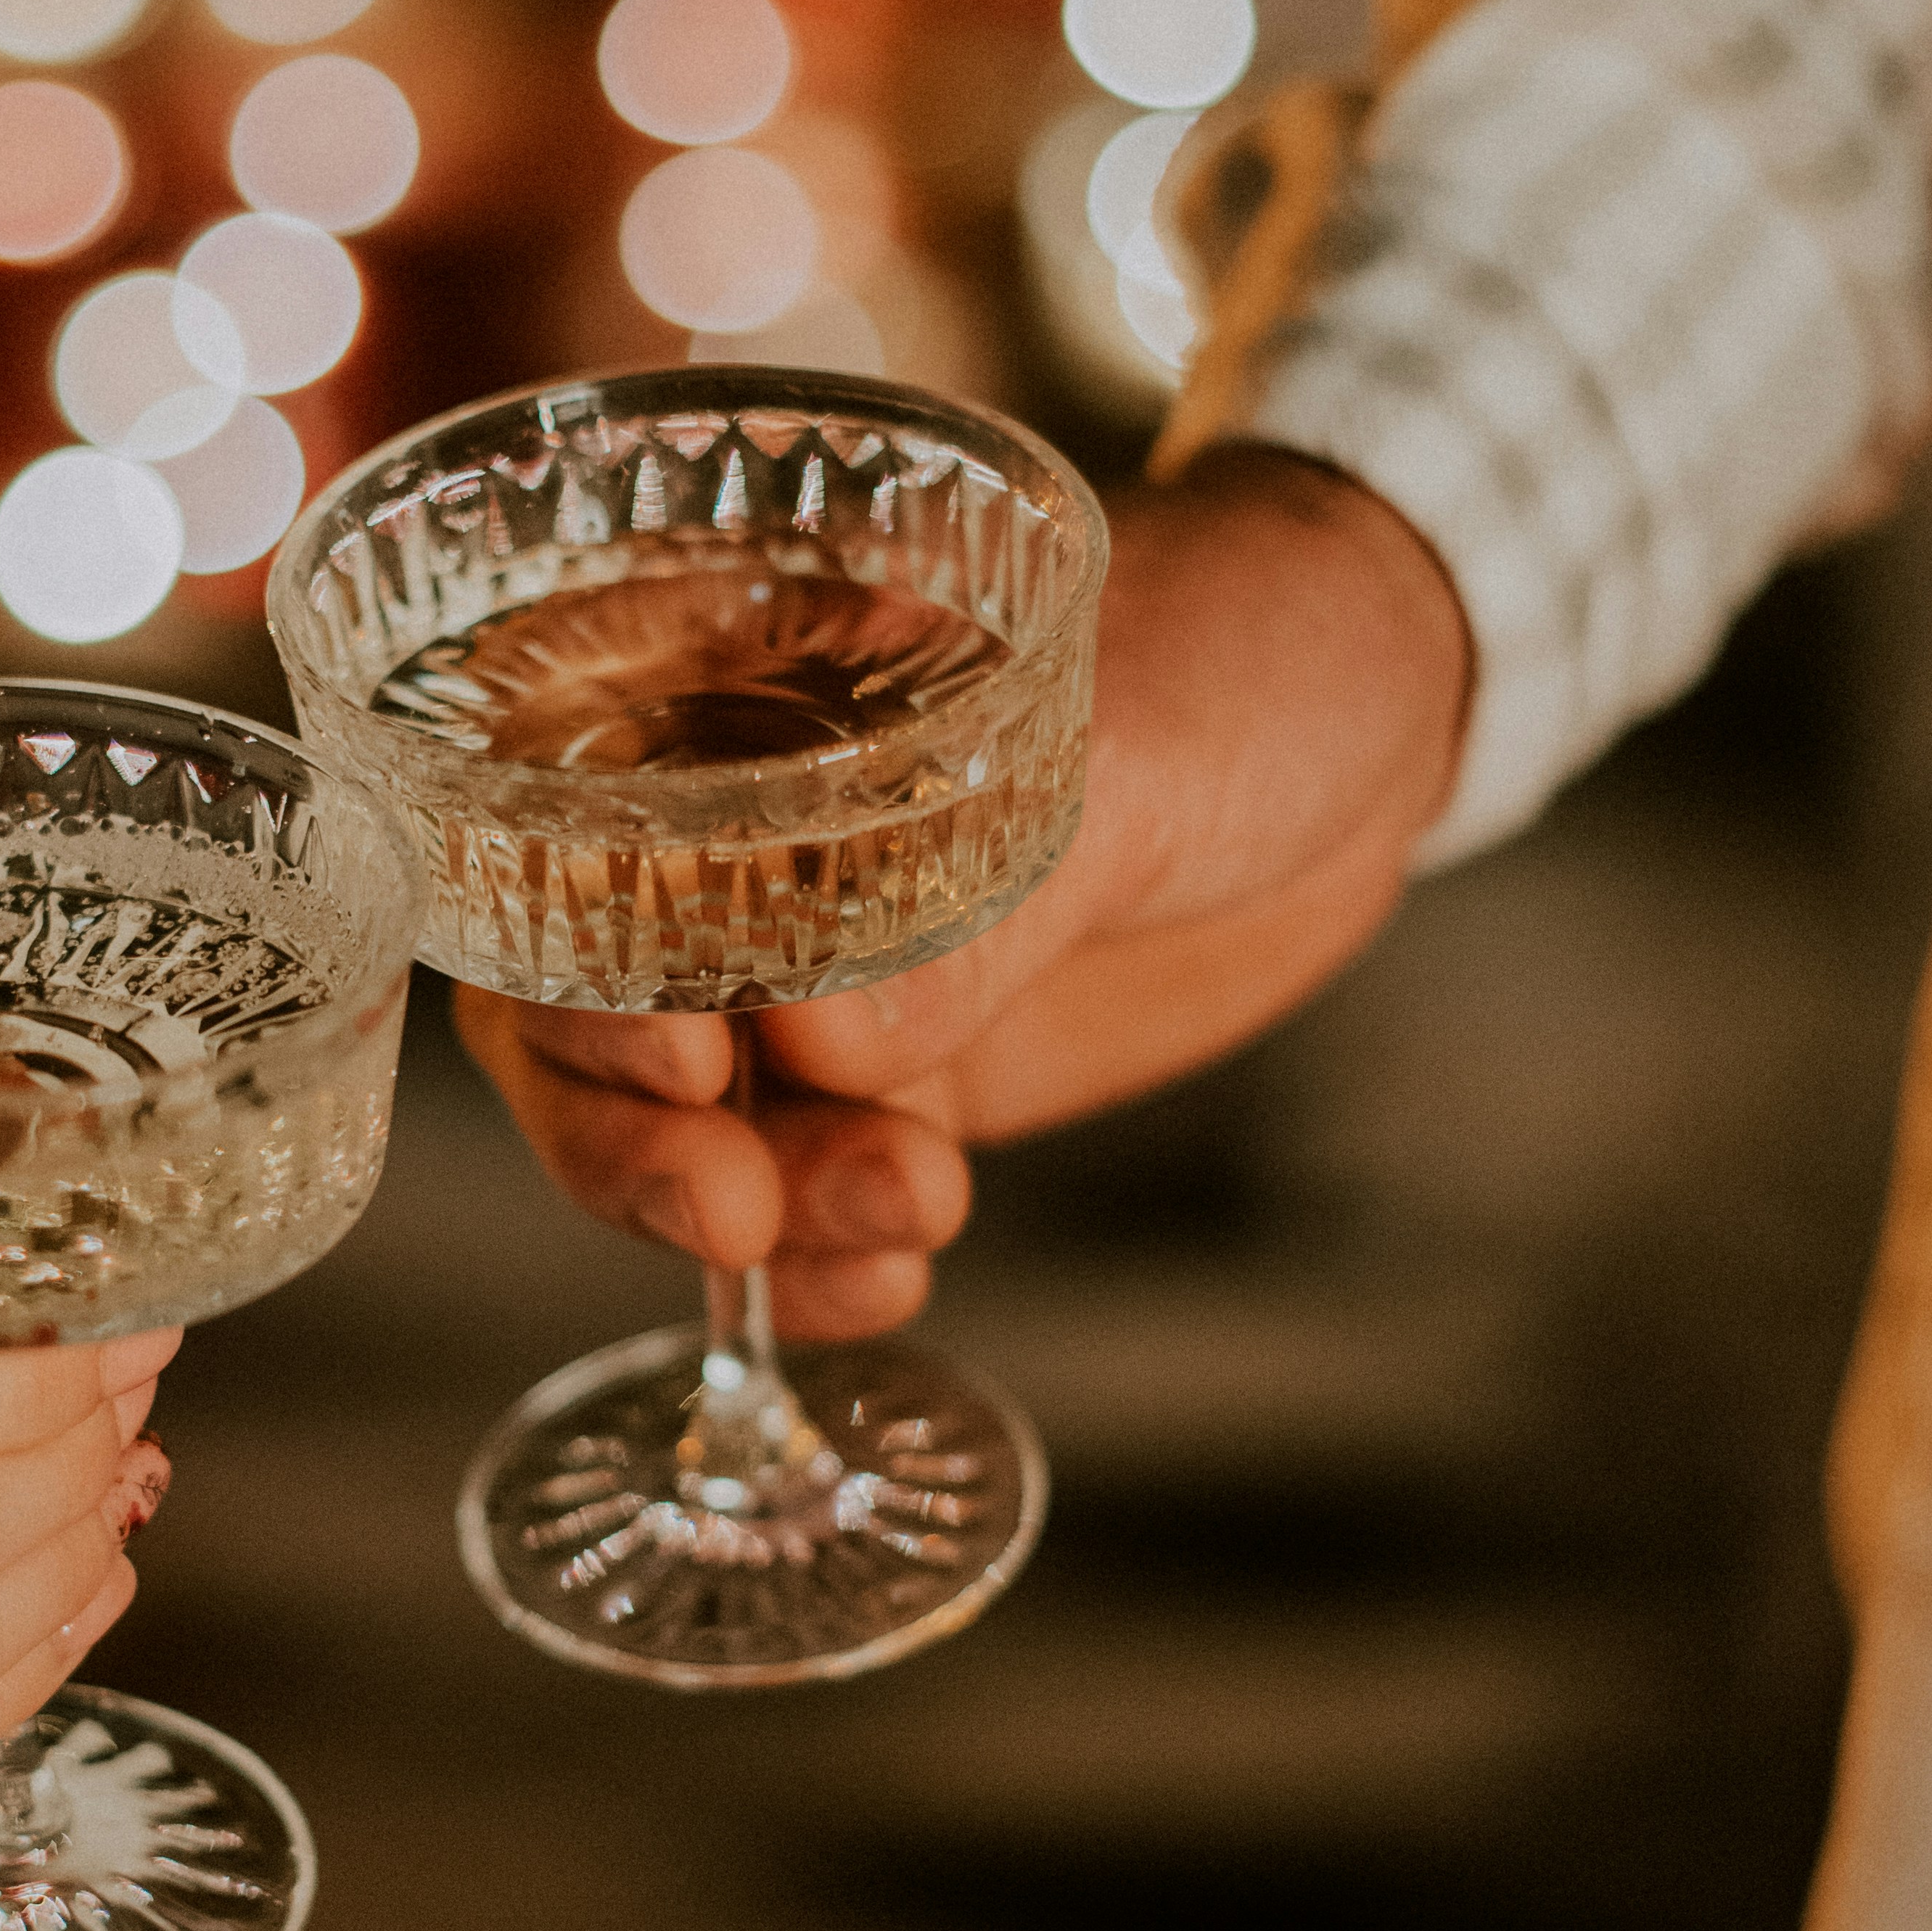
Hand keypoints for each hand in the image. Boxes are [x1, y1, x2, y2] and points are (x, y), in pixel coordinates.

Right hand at [457, 445, 1469, 1333]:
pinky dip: (820, 1262)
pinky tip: (886, 1284)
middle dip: (632, 1139)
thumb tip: (820, 1044)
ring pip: (678, 1133)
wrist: (1379, 716)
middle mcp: (717, 841)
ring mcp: (798, 973)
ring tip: (910, 1222)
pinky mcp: (890, 1077)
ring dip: (757, 1215)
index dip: (571, 970)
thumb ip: (976, 900)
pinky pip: (797, 1195)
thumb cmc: (1241, 646)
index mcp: (716, 686)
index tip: (684, 1061)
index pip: (552, 843)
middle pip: (574, 1019)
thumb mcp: (1126, 751)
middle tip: (735, 1209)